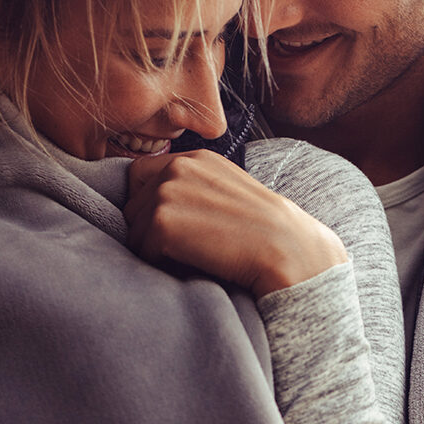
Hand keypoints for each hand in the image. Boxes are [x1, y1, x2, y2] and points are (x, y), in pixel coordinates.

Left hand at [124, 150, 347, 297]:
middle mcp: (178, 167)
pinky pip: (141, 252)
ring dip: (157, 249)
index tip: (180, 226)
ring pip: (134, 230)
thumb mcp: (231, 192)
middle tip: (195, 244)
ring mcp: (168, 193)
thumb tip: (154, 203)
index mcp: (197, 158)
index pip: (141, 176)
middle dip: (153, 229)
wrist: (289, 251)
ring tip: (199, 253)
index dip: (153, 205)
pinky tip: (197, 262)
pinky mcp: (162, 224)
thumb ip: (195, 186)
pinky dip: (163, 265)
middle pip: (133, 206)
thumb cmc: (267, 232)